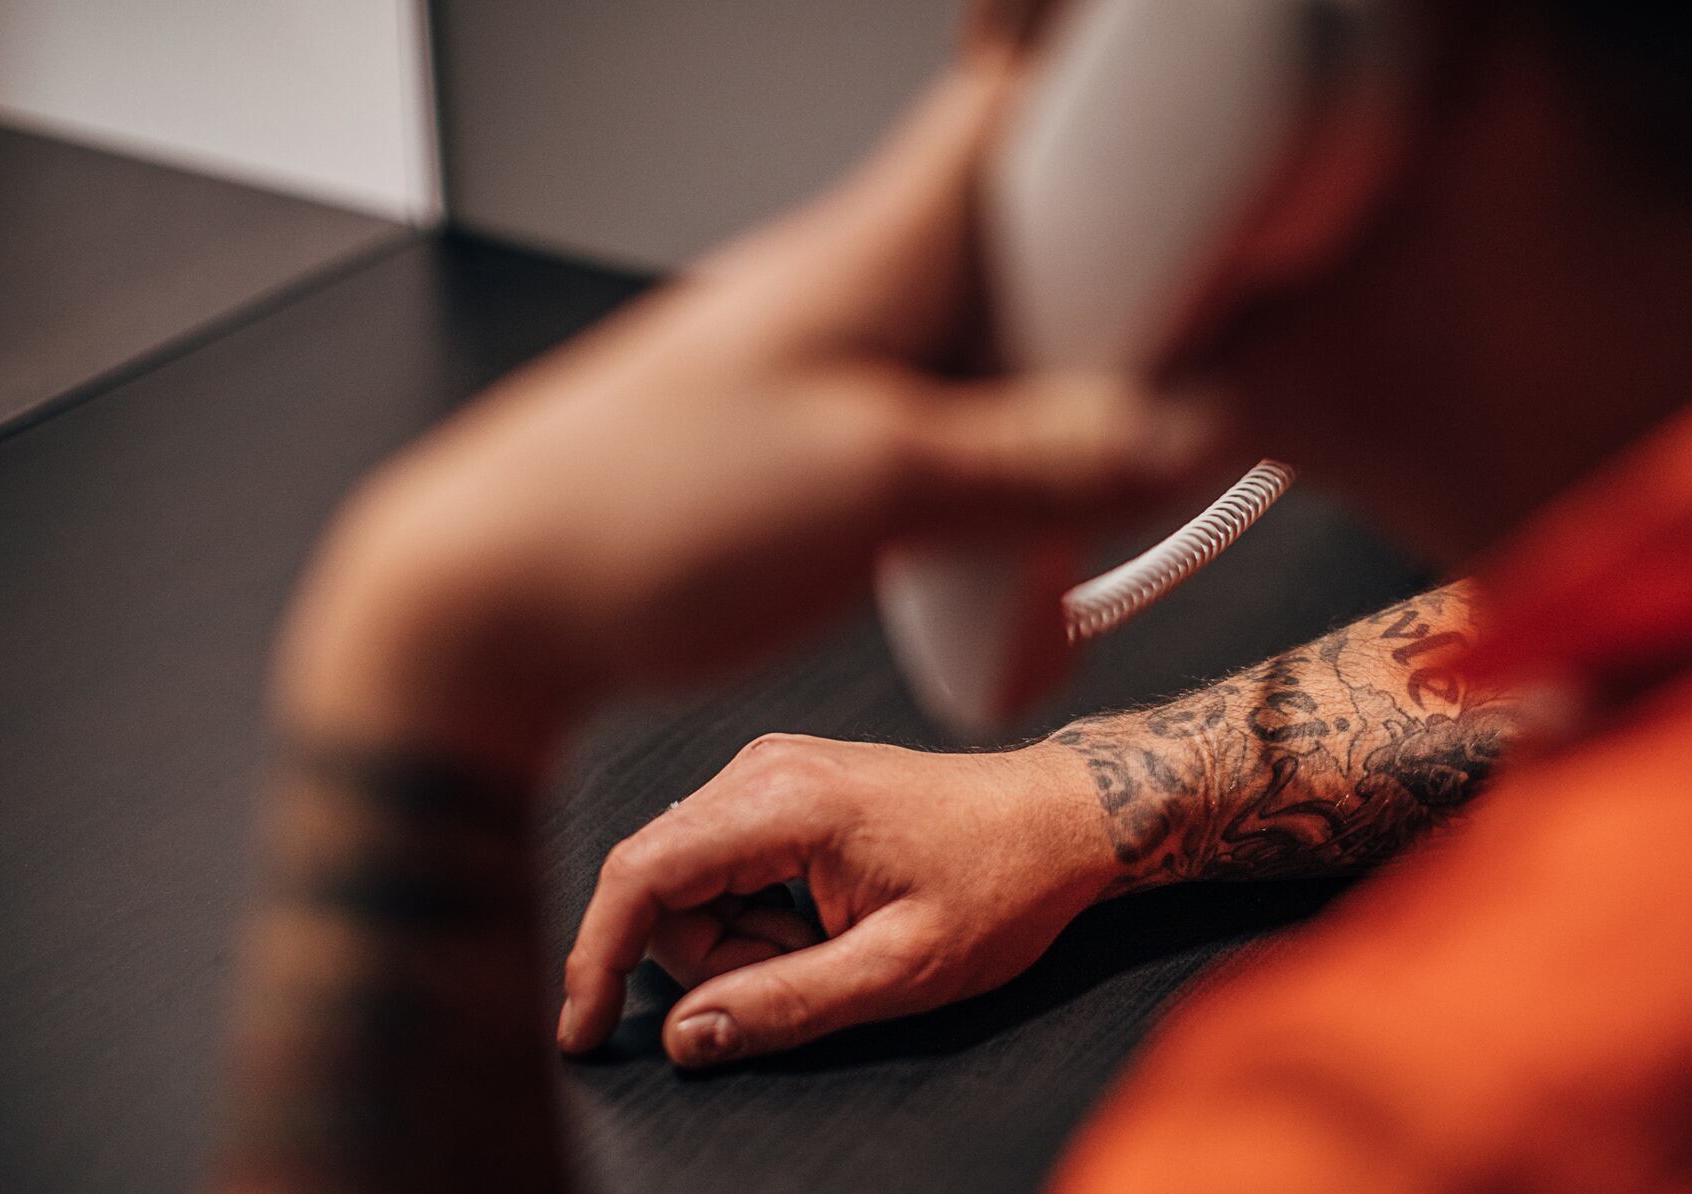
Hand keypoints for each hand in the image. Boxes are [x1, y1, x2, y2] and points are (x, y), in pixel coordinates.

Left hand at [273, 46, 1217, 773]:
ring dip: (1057, 378)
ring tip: (1120, 448)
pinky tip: (1017, 518)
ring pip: (981, 329)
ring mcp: (825, 356)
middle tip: (1192, 347)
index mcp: (874, 245)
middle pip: (1019, 228)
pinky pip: (934, 412)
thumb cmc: (642, 515)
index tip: (1199, 143)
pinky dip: (993, 449)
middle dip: (1116, 274)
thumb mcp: (879, 487)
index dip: (1103, 95)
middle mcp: (851, 280)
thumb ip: (1044, 459)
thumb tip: (1188, 428)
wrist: (493, 600)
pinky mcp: (804, 432)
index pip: (1005, 103)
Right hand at [558, 734, 1115, 1064]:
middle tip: (806, 978)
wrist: (1064, 821)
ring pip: (688, 881)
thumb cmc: (1002, 887)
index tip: (583, 1034)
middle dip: (707, 959)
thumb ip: (786, 1006)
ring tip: (831, 948)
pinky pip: (724, 866)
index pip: (641, 876)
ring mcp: (772, 772)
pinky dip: (756, 914)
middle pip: (660, 885)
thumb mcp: (900, 972)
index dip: (596, 959)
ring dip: (737, 940)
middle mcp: (762, 771)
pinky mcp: (785, 788)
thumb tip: (685, 1037)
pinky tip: (825, 925)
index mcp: (784, 803)